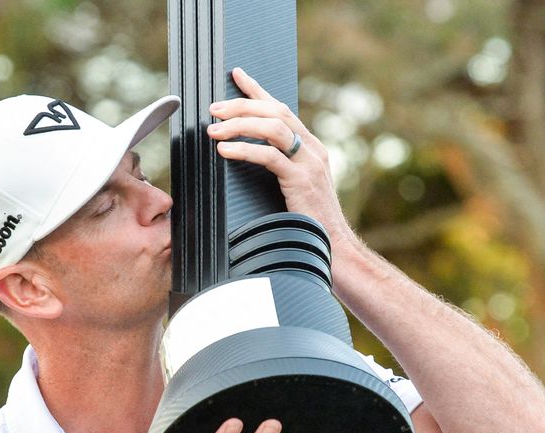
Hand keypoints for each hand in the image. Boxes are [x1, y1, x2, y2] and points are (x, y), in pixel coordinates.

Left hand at [206, 67, 349, 242]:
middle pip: (276, 111)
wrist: (331, 246)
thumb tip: (248, 156)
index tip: (237, 75)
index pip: (282, 108)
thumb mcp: (295, 187)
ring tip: (213, 130)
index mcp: (311, 147)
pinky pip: (269, 156)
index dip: (258, 90)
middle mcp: (313, 149)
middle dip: (242, 105)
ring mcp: (309, 163)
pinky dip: (244, 149)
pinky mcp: (301, 180)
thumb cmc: (308, 222)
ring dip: (239, 124)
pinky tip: (225, 150)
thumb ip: (280, 168)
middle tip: (214, 109)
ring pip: (273, 127)